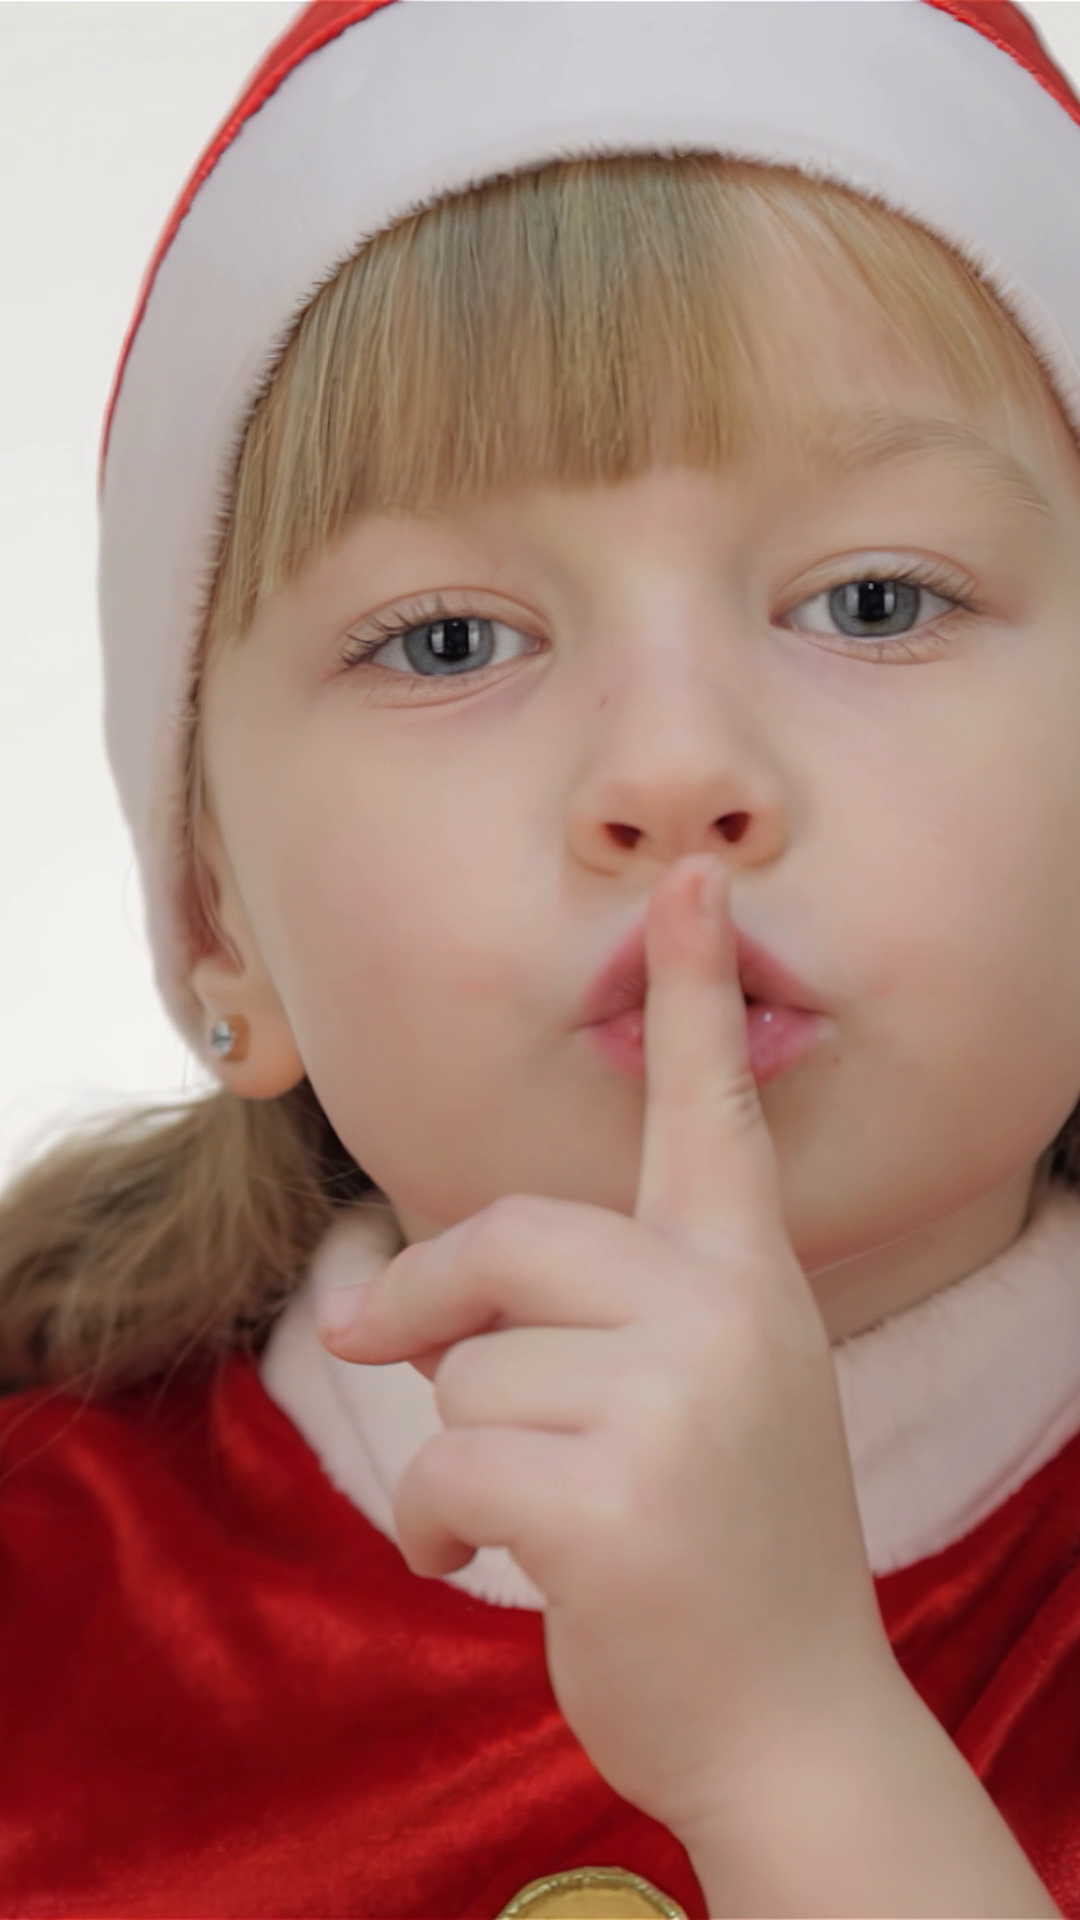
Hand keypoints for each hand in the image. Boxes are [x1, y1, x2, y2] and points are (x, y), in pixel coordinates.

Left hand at [318, 853, 895, 1845]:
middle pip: (508, 1239)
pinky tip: (469, 1562)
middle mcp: (727, 1316)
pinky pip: (442, 1464)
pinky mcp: (615, 1501)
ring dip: (455, 1451)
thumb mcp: (696, 1397)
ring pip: (466, 1368)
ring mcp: (681, 1405)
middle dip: (429, 1305)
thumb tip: (379, 1305)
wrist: (792, 1724)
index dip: (695, 988)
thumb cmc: (720, 1548)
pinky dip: (427, 1526)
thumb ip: (594, 1314)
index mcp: (749, 1278)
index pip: (711, 1112)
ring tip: (522, 1511)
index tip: (691, 875)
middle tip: (376, 1350)